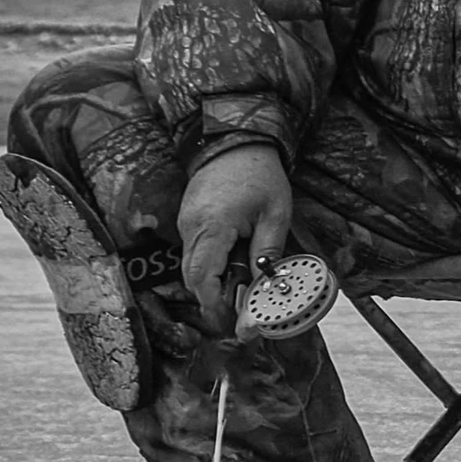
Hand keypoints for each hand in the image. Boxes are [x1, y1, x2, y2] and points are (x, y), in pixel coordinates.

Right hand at [178, 144, 292, 333]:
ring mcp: (185, 222)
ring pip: (191, 265)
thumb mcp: (275, 215)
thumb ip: (267, 252)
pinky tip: (232, 266)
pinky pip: (194, 250)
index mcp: (213, 227)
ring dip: (211, 282)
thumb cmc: (260, 175)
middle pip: (192, 277)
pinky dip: (210, 264)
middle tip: (236, 315)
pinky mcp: (188, 219)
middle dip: (212, 299)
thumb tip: (264, 287)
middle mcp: (191, 227)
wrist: (235, 141)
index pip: (202, 277)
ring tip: (238, 292)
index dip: (213, 303)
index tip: (230, 320)